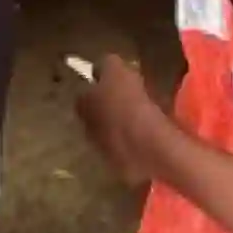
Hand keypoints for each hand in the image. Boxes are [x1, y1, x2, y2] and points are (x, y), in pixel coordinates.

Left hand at [76, 55, 166, 188]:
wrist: (149, 145)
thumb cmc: (130, 102)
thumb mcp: (116, 68)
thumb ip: (106, 64)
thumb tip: (102, 65)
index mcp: (83, 104)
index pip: (84, 91)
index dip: (98, 86)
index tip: (114, 82)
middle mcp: (87, 129)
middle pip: (94, 115)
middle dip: (107, 108)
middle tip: (127, 100)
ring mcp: (102, 151)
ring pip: (108, 135)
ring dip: (119, 128)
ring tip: (139, 120)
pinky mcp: (120, 168)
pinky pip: (124, 151)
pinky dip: (131, 145)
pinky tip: (146, 139)